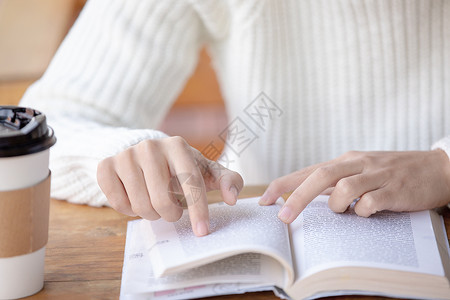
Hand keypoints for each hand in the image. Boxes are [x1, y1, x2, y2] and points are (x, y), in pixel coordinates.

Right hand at [97, 136, 242, 235]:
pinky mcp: (106, 165)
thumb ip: (227, 180)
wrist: (144, 153)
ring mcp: (125, 154)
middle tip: (172, 210)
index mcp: (178, 145)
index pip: (190, 182)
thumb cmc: (180, 167)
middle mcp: (150, 146)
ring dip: (151, 213)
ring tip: (155, 202)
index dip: (198, 210)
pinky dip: (129, 209)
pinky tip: (136, 198)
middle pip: (163, 199)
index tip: (202, 231)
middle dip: (171, 214)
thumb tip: (232, 199)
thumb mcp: (205, 171)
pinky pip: (117, 202)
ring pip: (141, 204)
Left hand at [260, 150, 449, 222]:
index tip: (265, 200)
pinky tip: (369, 212)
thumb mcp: (361, 171)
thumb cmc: (392, 173)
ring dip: (338, 205)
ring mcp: (377, 175)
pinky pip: (370, 202)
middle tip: (284, 218)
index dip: (284, 184)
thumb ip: (336, 182)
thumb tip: (304, 198)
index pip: (308, 170)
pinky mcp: (395, 189)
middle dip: (298, 198)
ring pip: (344, 188)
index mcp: (346, 160)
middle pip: (320, 175)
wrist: (436, 168)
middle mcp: (358, 163)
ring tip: (347, 211)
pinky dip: (363, 211)